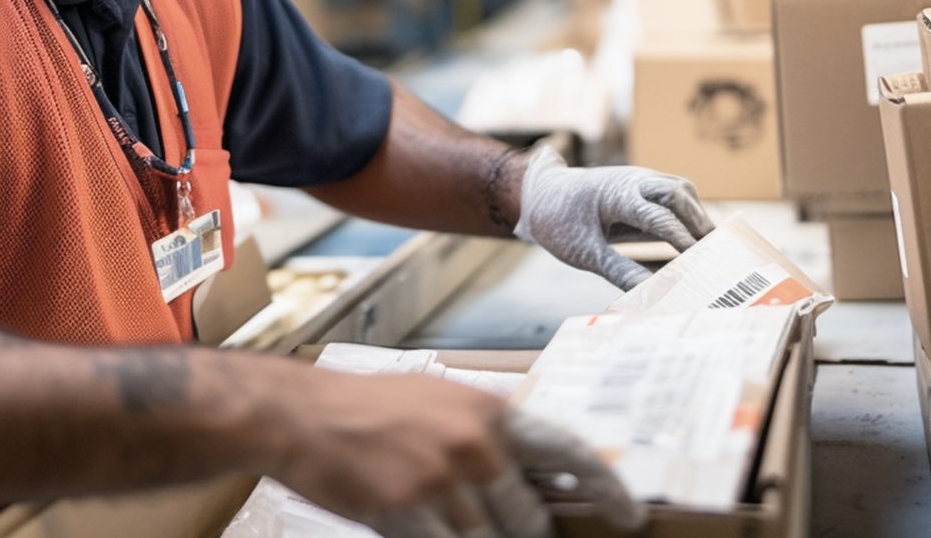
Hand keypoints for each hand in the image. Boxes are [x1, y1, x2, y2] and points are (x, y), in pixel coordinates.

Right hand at [272, 369, 643, 535]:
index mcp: (489, 411)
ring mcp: (441, 479)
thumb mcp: (443, 405)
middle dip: (518, 535)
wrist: (299, 414)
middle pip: (528, 519)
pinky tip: (422, 533)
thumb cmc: (370, 410)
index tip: (631, 516)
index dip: (607, 487)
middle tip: (490, 525)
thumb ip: (490, 439)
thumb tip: (533, 481)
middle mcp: (475, 443)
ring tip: (442, 519)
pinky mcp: (405, 511)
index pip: (568, 450)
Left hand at [513, 146, 716, 289]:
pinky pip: (673, 192)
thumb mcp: (585, 253)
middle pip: (678, 193)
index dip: (683, 239)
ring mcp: (638, 178)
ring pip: (680, 189)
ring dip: (696, 215)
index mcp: (617, 195)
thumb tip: (651, 294)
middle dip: (699, 222)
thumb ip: (620, 272)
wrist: (538, 195)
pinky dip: (688, 212)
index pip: (660, 216)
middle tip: (717, 255)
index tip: (702, 263)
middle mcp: (633, 181)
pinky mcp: (640, 184)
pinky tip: (695, 238)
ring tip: (711, 249)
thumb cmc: (559, 223)